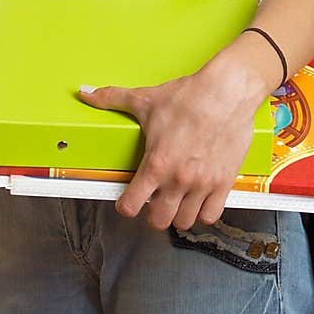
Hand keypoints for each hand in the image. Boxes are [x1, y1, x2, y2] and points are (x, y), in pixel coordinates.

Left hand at [77, 69, 262, 231]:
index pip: (131, 206)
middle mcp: (178, 179)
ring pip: (185, 221)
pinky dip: (204, 212)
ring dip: (177, 214)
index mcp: (156, 164)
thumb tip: (86, 93)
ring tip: (176, 200)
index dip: (125, 206)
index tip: (128, 201)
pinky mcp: (224, 182)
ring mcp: (203, 184)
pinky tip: (199, 199)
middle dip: (153, 214)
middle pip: (159, 221)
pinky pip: (212, 215)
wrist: (227, 91)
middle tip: (154, 201)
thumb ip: (112, 99)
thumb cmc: (189, 97)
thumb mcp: (145, 99)